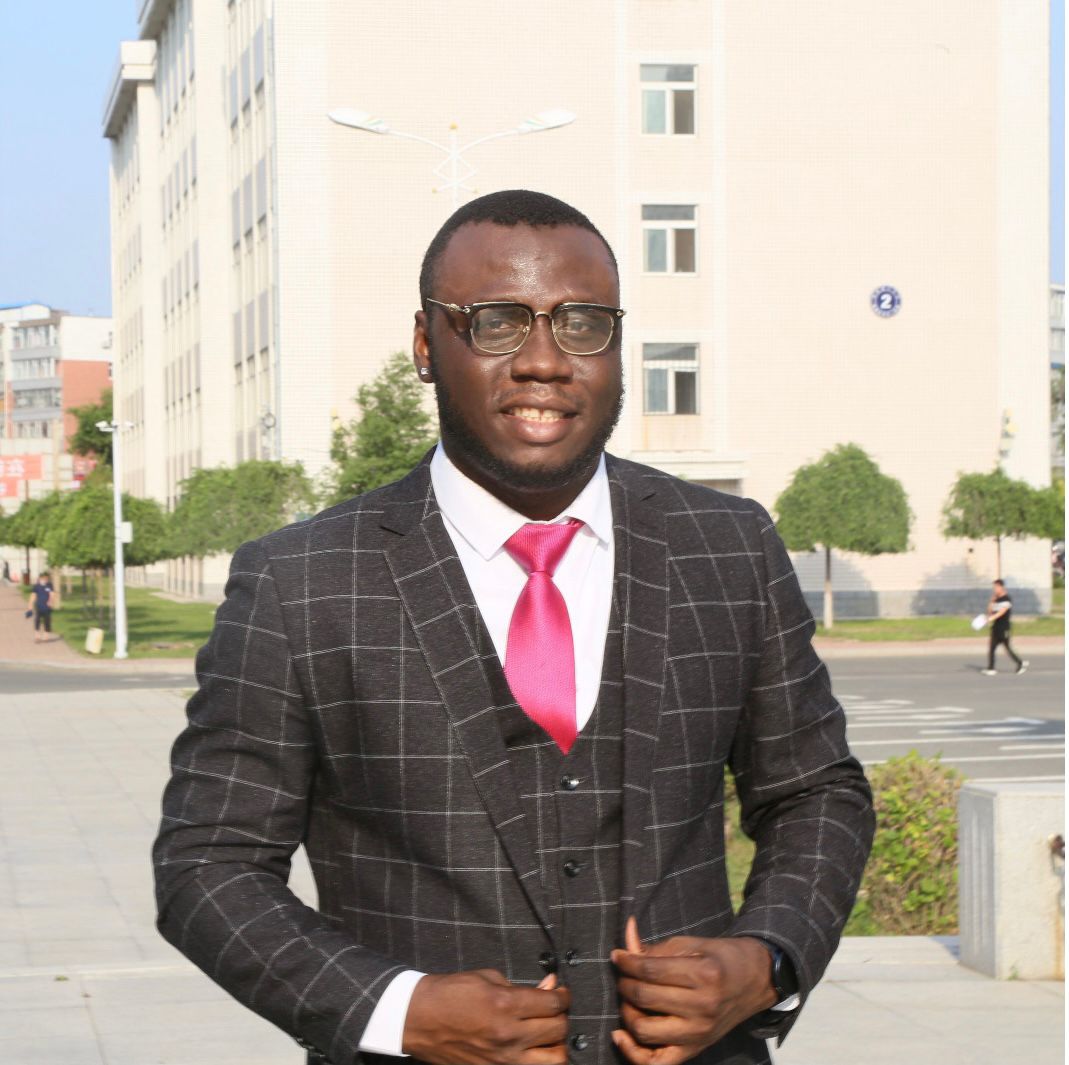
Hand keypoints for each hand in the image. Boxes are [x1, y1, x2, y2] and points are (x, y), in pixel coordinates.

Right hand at [402, 969, 570, 1064]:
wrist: (420, 1019)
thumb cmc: (450, 993)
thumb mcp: (488, 978)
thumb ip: (522, 987)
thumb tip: (549, 989)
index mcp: (505, 1005)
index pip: (553, 1003)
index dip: (563, 995)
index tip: (561, 991)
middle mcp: (508, 1035)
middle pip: (559, 1029)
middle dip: (561, 1015)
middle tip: (553, 1008)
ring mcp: (503, 1059)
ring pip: (555, 1059)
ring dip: (557, 1044)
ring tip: (548, 1033)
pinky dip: (539, 1059)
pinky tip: (534, 1048)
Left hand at [610, 917, 776, 1064]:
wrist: (755, 981)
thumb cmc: (721, 958)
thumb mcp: (691, 945)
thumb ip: (656, 949)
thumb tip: (625, 945)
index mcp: (703, 976)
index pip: (649, 970)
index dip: (626, 961)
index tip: (617, 956)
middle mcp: (701, 1008)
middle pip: (644, 998)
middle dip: (624, 982)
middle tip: (623, 973)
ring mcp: (698, 1033)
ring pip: (644, 1030)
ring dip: (626, 1011)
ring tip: (629, 998)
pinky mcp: (695, 1050)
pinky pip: (657, 1062)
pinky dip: (633, 1052)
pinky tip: (621, 1034)